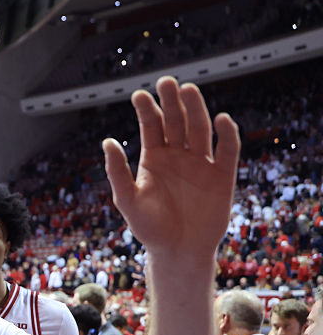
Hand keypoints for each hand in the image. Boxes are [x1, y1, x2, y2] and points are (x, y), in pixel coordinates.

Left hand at [103, 77, 239, 258]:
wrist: (177, 252)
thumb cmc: (149, 228)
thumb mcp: (127, 200)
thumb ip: (117, 172)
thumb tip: (107, 141)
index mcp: (154, 158)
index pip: (151, 126)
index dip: (147, 110)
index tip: (139, 95)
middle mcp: (178, 156)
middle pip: (176, 121)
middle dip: (172, 102)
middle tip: (167, 82)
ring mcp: (201, 163)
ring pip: (200, 129)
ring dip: (195, 110)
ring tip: (188, 90)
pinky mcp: (223, 175)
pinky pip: (227, 150)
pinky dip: (226, 134)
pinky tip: (220, 119)